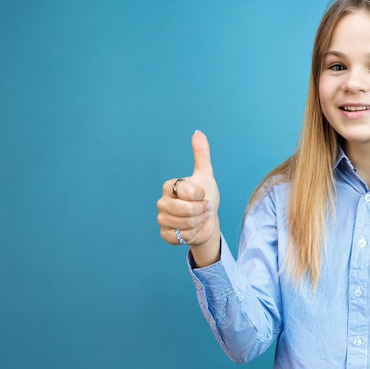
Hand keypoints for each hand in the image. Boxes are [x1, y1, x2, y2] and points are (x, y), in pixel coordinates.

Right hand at [156, 131, 220, 266]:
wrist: (208, 222)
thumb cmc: (206, 197)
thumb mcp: (205, 175)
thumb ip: (201, 154)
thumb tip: (198, 132)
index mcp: (170, 186)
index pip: (187, 191)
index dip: (201, 195)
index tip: (204, 195)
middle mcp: (162, 201)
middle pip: (185, 209)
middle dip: (201, 211)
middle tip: (205, 209)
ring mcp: (161, 218)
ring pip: (183, 223)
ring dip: (198, 222)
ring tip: (199, 218)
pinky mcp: (164, 233)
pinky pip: (178, 236)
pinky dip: (190, 234)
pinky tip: (191, 229)